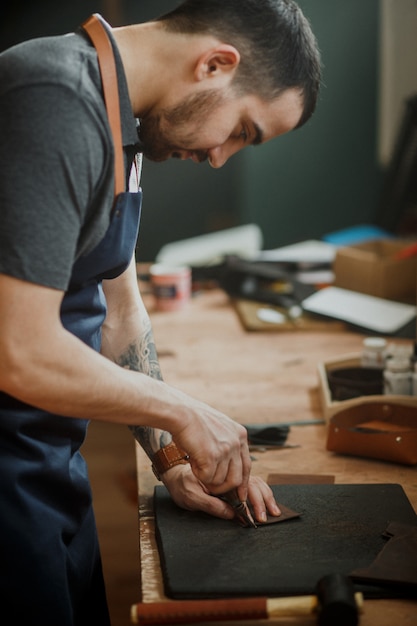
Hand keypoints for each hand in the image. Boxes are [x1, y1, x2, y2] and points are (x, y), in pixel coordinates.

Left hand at [162, 464, 280, 523]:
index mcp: (221, 474)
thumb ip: (211, 505)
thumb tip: (233, 514)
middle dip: (263, 500)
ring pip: (256, 482)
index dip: (252, 502)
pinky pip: (252, 483)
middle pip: (253, 483)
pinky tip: (267, 503)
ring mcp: (232, 474)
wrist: (176, 474)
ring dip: (266, 496)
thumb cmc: (182, 485)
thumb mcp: (191, 496)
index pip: (242, 486)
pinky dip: (262, 492)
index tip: (257, 517)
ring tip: (274, 511)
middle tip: (267, 517)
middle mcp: (229, 472)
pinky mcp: (232, 479)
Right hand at [170, 401, 251, 500]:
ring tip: (196, 461)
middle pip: (236, 479)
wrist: (181, 413)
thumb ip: (227, 442)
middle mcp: (236, 443)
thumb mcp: (219, 426)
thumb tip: (229, 463)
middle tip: (212, 488)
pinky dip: (198, 474)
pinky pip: (208, 479)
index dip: (243, 483)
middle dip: (224, 488)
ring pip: (220, 481)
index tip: (240, 494)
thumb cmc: (193, 419)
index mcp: (240, 435)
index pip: (247, 466)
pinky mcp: (213, 457)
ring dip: (207, 477)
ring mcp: (226, 450)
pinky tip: (192, 461)